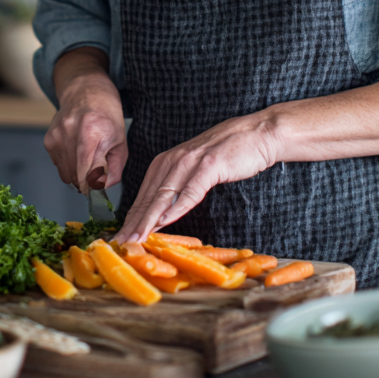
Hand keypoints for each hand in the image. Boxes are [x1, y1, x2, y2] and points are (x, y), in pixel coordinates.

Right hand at [44, 47, 127, 190]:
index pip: (87, 175)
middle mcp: (71, 134)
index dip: (93, 188)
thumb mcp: (121, 141)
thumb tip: (102, 188)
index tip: (97, 191)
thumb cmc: (108, 116)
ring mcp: (57, 136)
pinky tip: (76, 149)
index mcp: (92, 133)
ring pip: (65, 174)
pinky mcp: (49, 139)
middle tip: (95, 175)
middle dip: (86, 182)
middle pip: (75, 177)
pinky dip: (68, 164)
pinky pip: (57, 164)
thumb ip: (115, 169)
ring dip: (76, 174)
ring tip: (87, 158)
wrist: (87, 91)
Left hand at [116, 112, 278, 243]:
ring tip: (137, 237)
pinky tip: (166, 221)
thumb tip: (163, 211)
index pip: (144, 195)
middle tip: (122, 243)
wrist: (258, 134)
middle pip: (149, 197)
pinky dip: (177, 207)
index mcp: (167, 161)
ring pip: (164, 196)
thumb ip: (179, 185)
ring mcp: (191, 162)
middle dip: (133, 223)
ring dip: (149, 220)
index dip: (131, 219)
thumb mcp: (196, 168)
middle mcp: (173, 160)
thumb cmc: (229, 153)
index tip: (121, 238)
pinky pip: (190, 190)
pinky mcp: (209, 165)